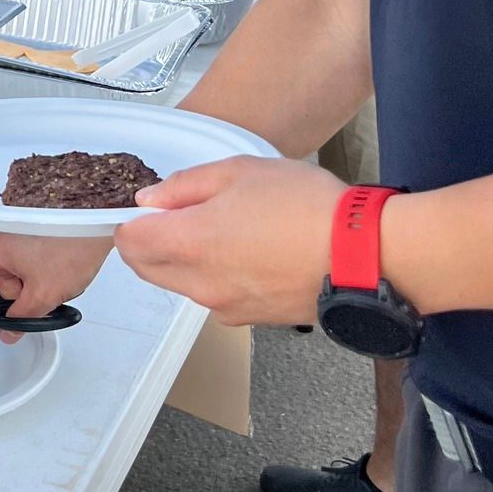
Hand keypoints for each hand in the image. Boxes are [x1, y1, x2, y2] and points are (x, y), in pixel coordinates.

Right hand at [0, 231, 113, 340]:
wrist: (97, 218)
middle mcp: (7, 233)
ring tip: (60, 280)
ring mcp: (24, 228)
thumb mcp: (43, 293)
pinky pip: (35, 255)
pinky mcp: (41, 227)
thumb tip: (10, 331)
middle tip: (41, 298)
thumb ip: (22, 317)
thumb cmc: (69, 244)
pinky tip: (64, 269)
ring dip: (36, 280)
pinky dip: (45, 267)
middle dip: (20, 292)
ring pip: (21, 266)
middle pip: (2, 274)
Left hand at [114, 157, 339, 324]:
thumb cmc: (305, 206)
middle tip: (178, 214)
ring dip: (184, 260)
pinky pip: (215, 296)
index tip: (147, 206)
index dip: (129, 220)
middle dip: (149, 242)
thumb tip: (151, 200)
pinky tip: (250, 252)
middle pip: (147, 268)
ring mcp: (226, 307)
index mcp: (190, 243)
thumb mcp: (241, 172)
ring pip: (181, 284)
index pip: (129, 242)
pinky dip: (216, 276)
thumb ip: (186, 186)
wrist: (363, 256)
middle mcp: (200, 284)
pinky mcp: (252, 319)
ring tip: (226, 228)